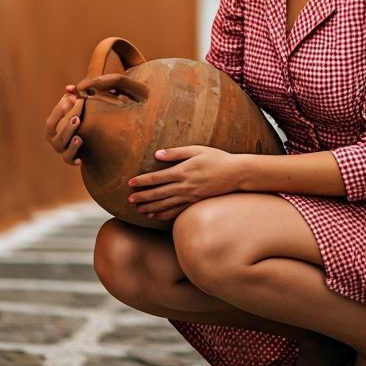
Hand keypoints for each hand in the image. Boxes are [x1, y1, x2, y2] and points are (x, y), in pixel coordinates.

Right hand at [44, 84, 83, 164]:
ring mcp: (62, 149)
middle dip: (67, 126)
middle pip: (57, 134)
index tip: (73, 99)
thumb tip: (70, 88)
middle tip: (78, 118)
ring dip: (70, 144)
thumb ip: (72, 95)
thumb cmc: (78, 117)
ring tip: (79, 138)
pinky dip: (74, 160)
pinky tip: (80, 159)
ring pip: (61, 148)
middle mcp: (54, 139)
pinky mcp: (72, 158)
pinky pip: (70, 161)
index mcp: (52, 127)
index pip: (53, 119)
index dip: (61, 109)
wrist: (88, 138)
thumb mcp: (74, 106)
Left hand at [127, 146, 241, 221]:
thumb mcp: (197, 150)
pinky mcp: (195, 203)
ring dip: (150, 208)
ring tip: (138, 210)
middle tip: (129, 200)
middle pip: (157, 193)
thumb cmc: (217, 158)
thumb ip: (176, 152)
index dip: (142, 181)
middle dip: (142, 197)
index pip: (156, 178)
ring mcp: (189, 197)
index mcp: (182, 171)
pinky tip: (155, 216)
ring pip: (165, 205)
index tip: (131, 183)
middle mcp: (184, 186)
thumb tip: (157, 154)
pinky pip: (176, 212)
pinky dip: (164, 215)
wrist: (236, 174)